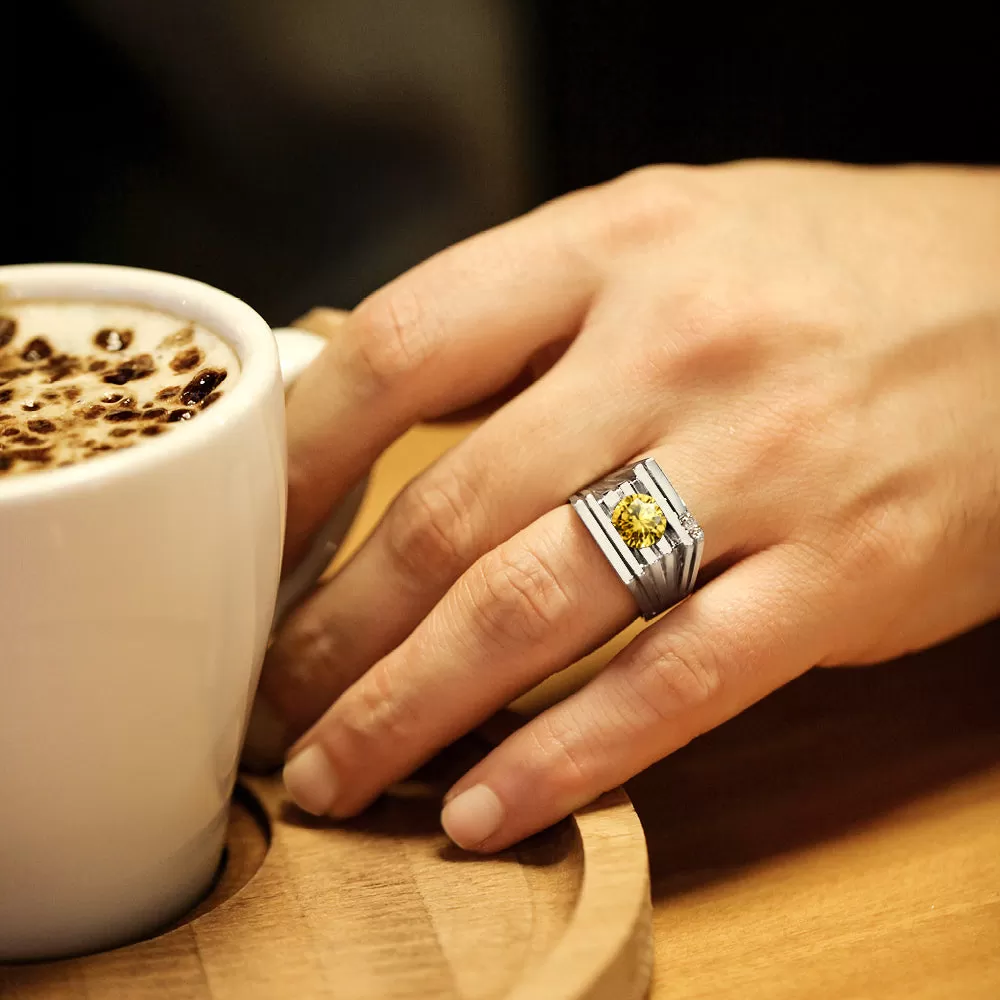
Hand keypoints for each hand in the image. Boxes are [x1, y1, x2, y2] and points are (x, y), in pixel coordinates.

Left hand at [247, 161, 999, 850]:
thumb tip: (384, 418)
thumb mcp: (669, 239)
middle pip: (453, 512)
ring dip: (412, 709)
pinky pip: (674, 683)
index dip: (300, 456)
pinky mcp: (839, 576)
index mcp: (616, 247)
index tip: (243, 537)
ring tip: (334, 775)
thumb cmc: (828, 269)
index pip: (406, 347)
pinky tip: (485, 808)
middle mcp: (679, 349)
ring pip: (540, 608)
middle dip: (337, 627)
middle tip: (272, 701)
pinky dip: (564, 757)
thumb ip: (530, 323)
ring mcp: (764, 466)